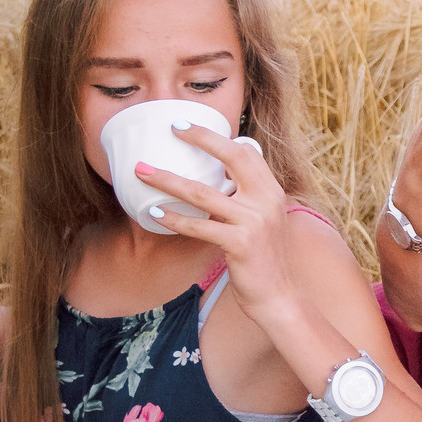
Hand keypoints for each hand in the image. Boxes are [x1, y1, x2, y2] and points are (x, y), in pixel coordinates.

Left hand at [132, 127, 303, 319]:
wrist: (279, 295)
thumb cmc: (264, 259)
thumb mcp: (262, 221)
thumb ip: (245, 199)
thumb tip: (217, 181)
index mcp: (272, 191)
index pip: (246, 152)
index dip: (217, 136)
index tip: (187, 126)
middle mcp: (267, 200)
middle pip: (231, 157)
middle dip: (200, 138)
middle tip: (171, 127)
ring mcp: (254, 221)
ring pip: (203, 192)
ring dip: (168, 180)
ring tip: (142, 171)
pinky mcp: (240, 243)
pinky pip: (199, 226)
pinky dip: (173, 219)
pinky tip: (153, 214)